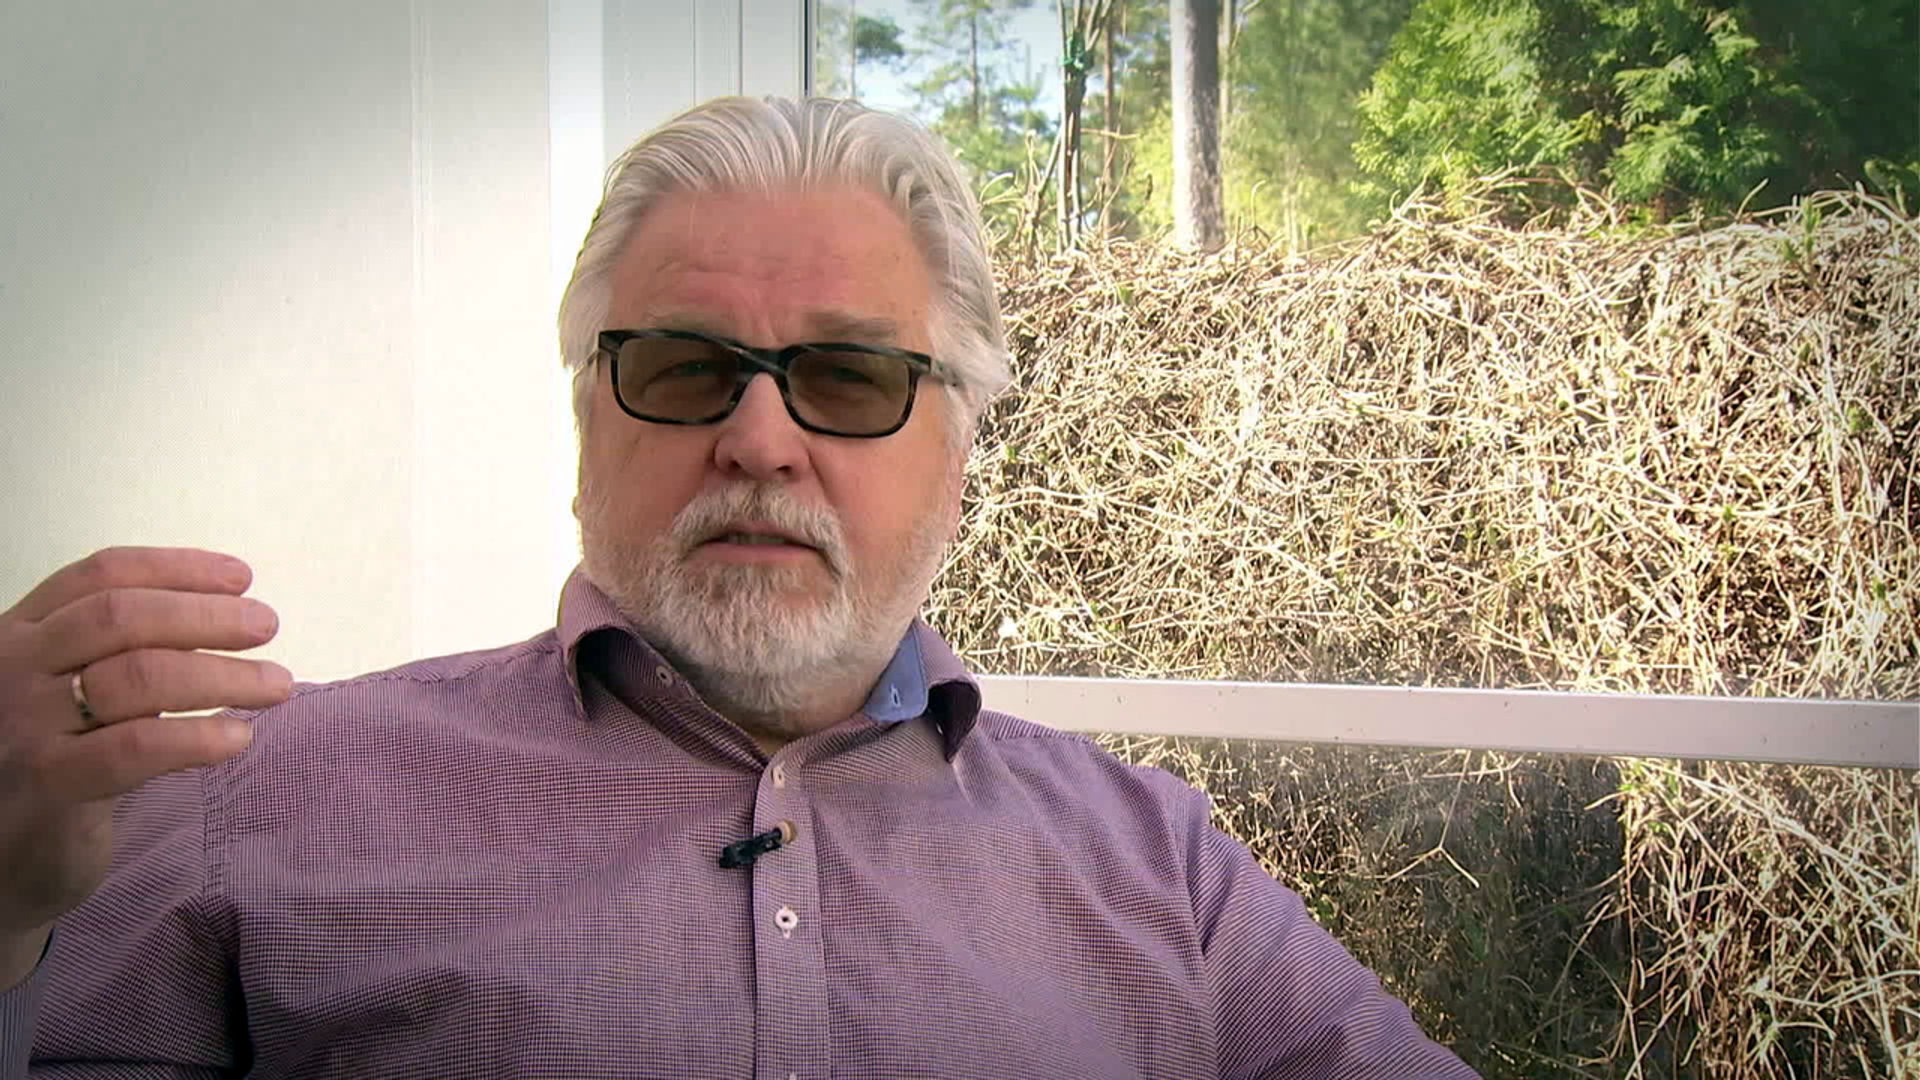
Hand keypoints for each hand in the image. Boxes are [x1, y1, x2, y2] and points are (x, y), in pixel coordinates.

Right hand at [0, 547, 291, 973]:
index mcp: (21, 632)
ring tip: (275, 685)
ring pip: (136, 675)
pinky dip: (196, 737)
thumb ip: (118, 654)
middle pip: (121, 616)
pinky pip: (134, 747)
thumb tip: (229, 621)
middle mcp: (12, 665)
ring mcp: (23, 723)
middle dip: (205, 615)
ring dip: (220, 674)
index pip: (102, 576)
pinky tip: (237, 738)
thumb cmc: (46, 768)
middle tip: (266, 626)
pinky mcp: (45, 782)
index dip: (177, 568)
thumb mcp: (68, 694)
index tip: (242, 577)